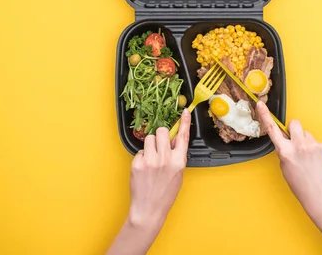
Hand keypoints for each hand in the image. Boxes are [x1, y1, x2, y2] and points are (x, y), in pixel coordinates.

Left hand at [107, 110, 190, 254]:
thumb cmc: (165, 194)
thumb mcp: (178, 174)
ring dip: (150, 145)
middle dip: (160, 136)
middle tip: (159, 147)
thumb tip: (174, 140)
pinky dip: (142, 157)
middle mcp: (165, 159)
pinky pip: (140, 151)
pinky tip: (144, 169)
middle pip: (161, 131)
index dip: (184, 122)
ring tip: (151, 159)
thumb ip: (177, 156)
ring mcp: (150, 161)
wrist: (149, 209)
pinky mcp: (137, 163)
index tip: (184, 111)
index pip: (183, 137)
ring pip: (148, 138)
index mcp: (178, 162)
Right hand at [257, 102, 321, 219]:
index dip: (265, 116)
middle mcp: (299, 146)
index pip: (272, 130)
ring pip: (308, 135)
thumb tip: (288, 143)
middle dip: (294, 130)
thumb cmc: (302, 186)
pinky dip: (317, 150)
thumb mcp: (285, 169)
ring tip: (310, 159)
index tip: (261, 105)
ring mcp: (313, 146)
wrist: (321, 197)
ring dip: (307, 143)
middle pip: (295, 124)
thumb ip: (284, 152)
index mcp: (286, 152)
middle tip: (297, 142)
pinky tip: (318, 162)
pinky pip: (318, 143)